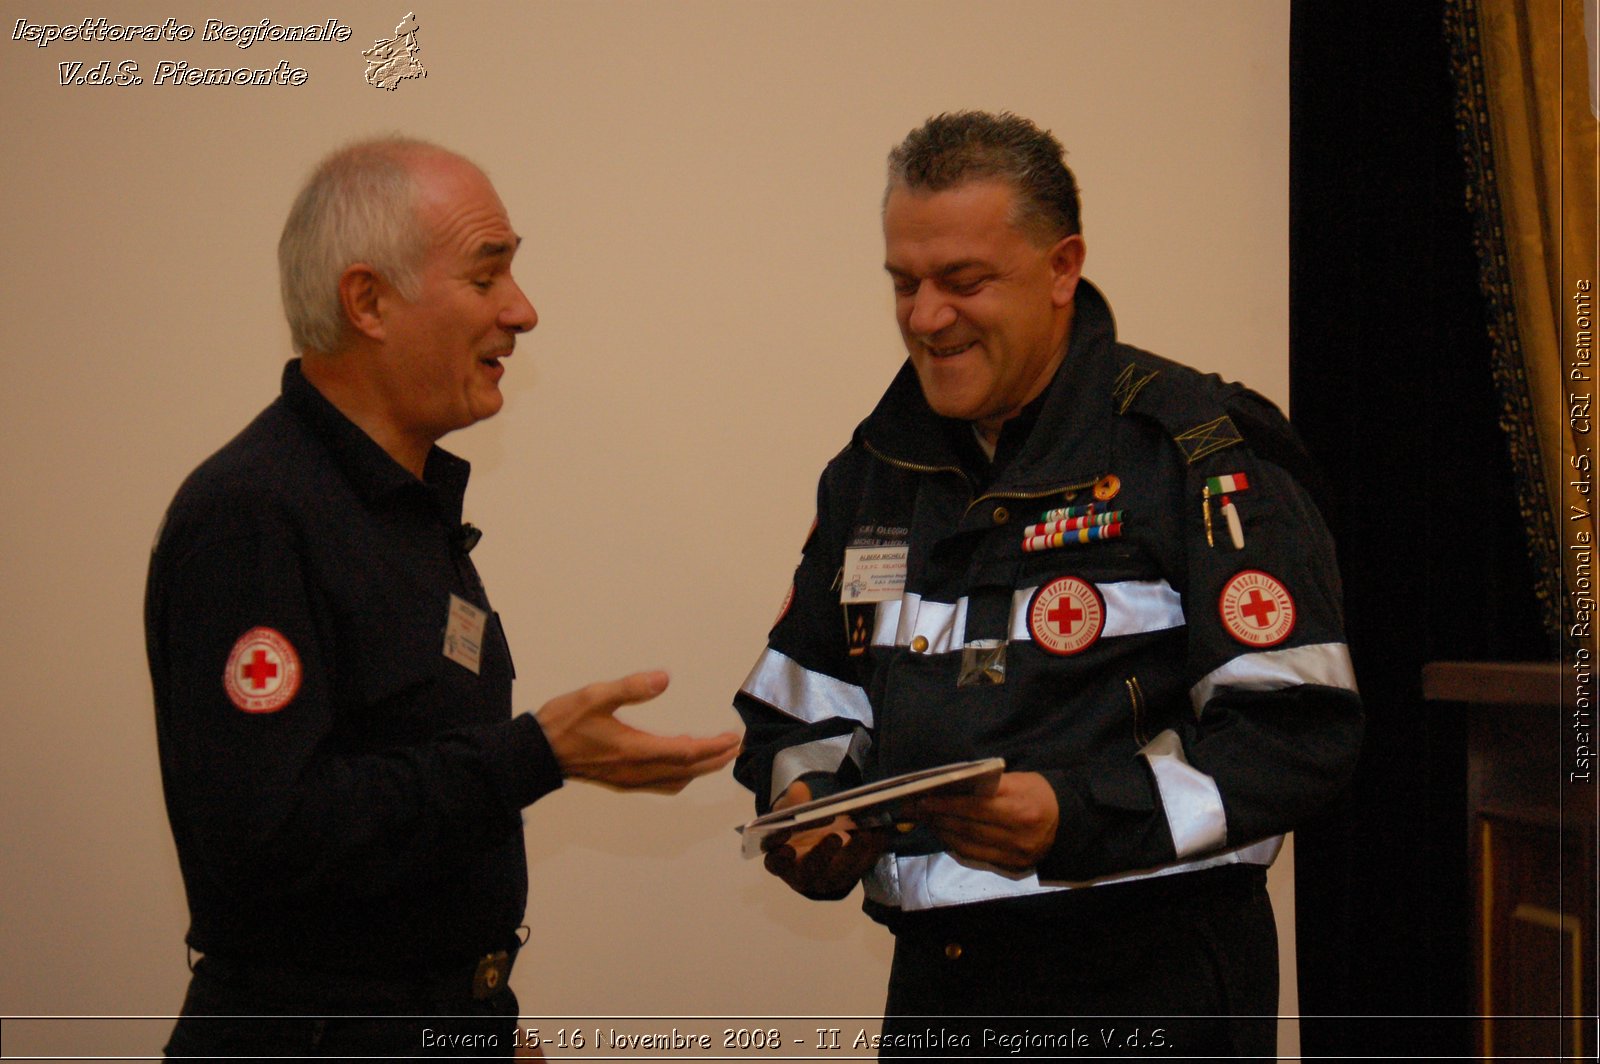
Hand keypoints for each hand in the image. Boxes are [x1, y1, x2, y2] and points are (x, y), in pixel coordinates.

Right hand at [536, 671, 739, 792]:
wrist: (536, 754)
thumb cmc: (563, 723)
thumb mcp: (595, 696)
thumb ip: (631, 688)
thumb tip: (664, 679)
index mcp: (634, 750)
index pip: (685, 753)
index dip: (712, 747)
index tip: (732, 738)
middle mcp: (636, 771)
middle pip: (686, 771)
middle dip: (714, 760)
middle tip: (735, 747)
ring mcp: (629, 780)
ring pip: (675, 780)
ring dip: (699, 769)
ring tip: (716, 754)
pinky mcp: (622, 781)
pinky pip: (661, 783)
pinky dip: (681, 774)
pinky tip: (681, 761)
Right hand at [762, 781, 888, 898]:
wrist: (813, 844)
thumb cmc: (796, 829)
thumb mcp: (788, 813)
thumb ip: (791, 803)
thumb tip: (799, 789)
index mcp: (781, 861)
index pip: (776, 864)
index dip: (780, 857)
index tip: (787, 846)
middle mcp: (804, 876)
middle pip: (811, 871)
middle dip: (822, 855)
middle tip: (834, 837)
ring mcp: (829, 879)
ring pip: (841, 872)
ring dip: (855, 852)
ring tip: (866, 831)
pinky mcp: (850, 875)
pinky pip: (862, 866)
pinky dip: (872, 850)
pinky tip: (880, 830)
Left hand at [912, 771, 1058, 870]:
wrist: (1067, 821)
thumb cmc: (1038, 793)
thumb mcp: (1018, 780)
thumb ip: (987, 786)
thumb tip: (949, 789)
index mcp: (1019, 805)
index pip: (974, 805)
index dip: (946, 803)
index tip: (923, 798)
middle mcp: (1017, 832)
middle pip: (968, 826)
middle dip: (938, 817)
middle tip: (916, 809)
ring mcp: (1014, 853)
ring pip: (969, 844)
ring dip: (943, 832)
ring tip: (926, 820)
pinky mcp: (1012, 866)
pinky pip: (976, 857)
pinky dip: (956, 845)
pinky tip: (945, 834)